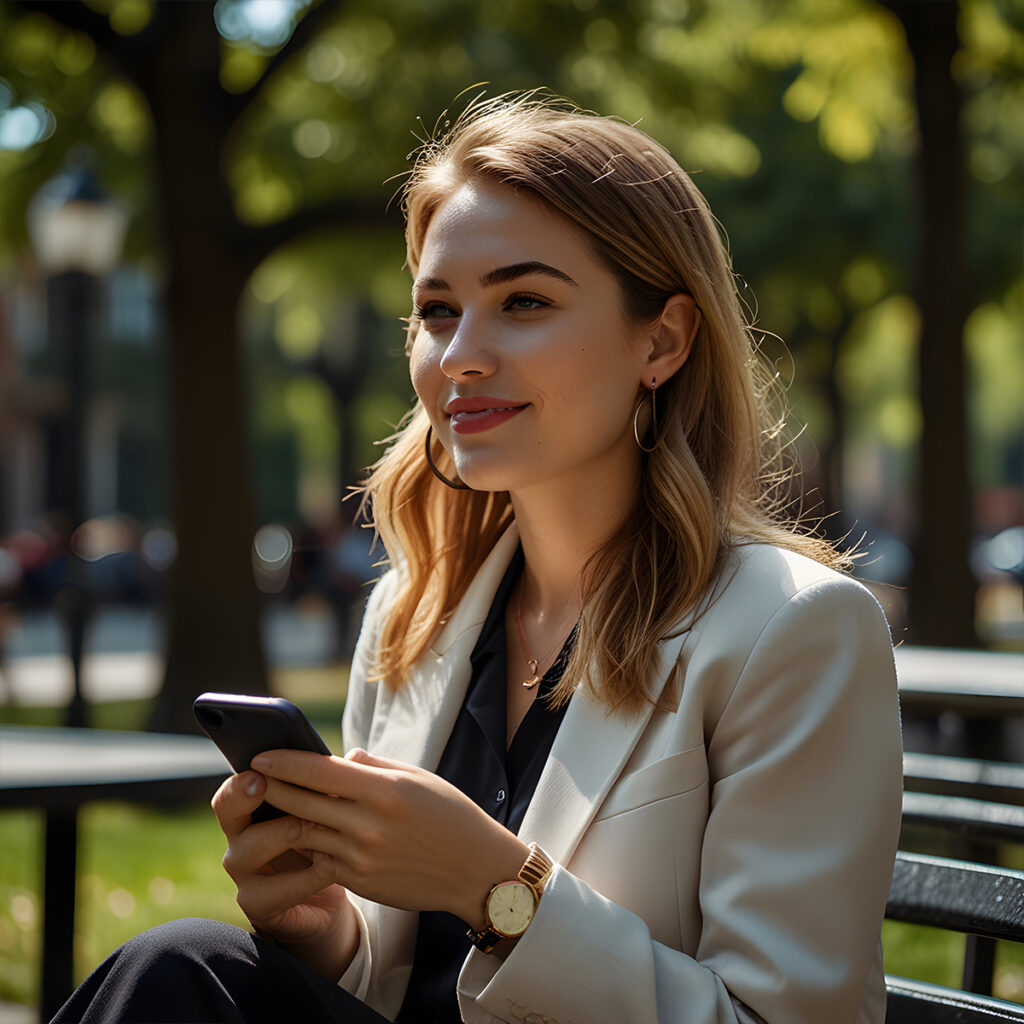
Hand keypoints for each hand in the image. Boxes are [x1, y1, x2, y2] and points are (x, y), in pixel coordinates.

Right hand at [211, 769, 357, 979]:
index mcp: (254, 807)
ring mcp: (244, 873)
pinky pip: (273, 891)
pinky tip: (331, 868)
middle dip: (245, 796)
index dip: (244, 778)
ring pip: (249, 848)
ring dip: (288, 833)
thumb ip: (334, 785)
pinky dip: (306, 878)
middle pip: (227, 810)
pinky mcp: (257, 904)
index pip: (235, 787)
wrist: (336, 895)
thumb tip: (355, 756)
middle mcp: (240, 837)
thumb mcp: (331, 811)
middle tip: (265, 785)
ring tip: (323, 830)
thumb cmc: (331, 839)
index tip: (260, 766)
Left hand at [249, 748, 529, 927]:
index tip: (261, 753)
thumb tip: (340, 757)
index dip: (286, 761)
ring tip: (264, 802)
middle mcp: (370, 824)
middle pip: (303, 802)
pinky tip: (294, 832)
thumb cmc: (451, 815)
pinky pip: (320, 860)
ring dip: (282, 817)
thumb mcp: (419, 779)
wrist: (477, 871)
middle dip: (272, 787)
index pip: (321, 771)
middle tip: (249, 775)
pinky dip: (305, 844)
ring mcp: (363, 857)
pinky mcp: (361, 881)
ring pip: (305, 832)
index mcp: (386, 790)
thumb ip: (374, 767)